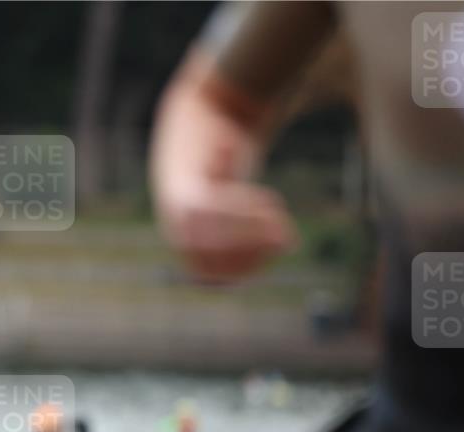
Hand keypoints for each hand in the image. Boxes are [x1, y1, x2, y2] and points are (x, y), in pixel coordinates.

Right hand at [150, 51, 297, 282]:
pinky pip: (219, 275)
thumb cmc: (212, 130)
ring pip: (210, 268)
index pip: (201, 216)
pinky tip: (273, 248)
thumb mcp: (218, 124)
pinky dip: (247, 268)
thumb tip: (228, 136)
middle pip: (204, 247)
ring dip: (251, 258)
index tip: (274, 204)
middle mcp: (174, 222)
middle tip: (290, 234)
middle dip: (247, 242)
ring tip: (286, 236)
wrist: (188, 146)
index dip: (238, 218)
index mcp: (177, 190)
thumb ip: (225, 129)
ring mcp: (184, 242)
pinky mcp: (200, 254)